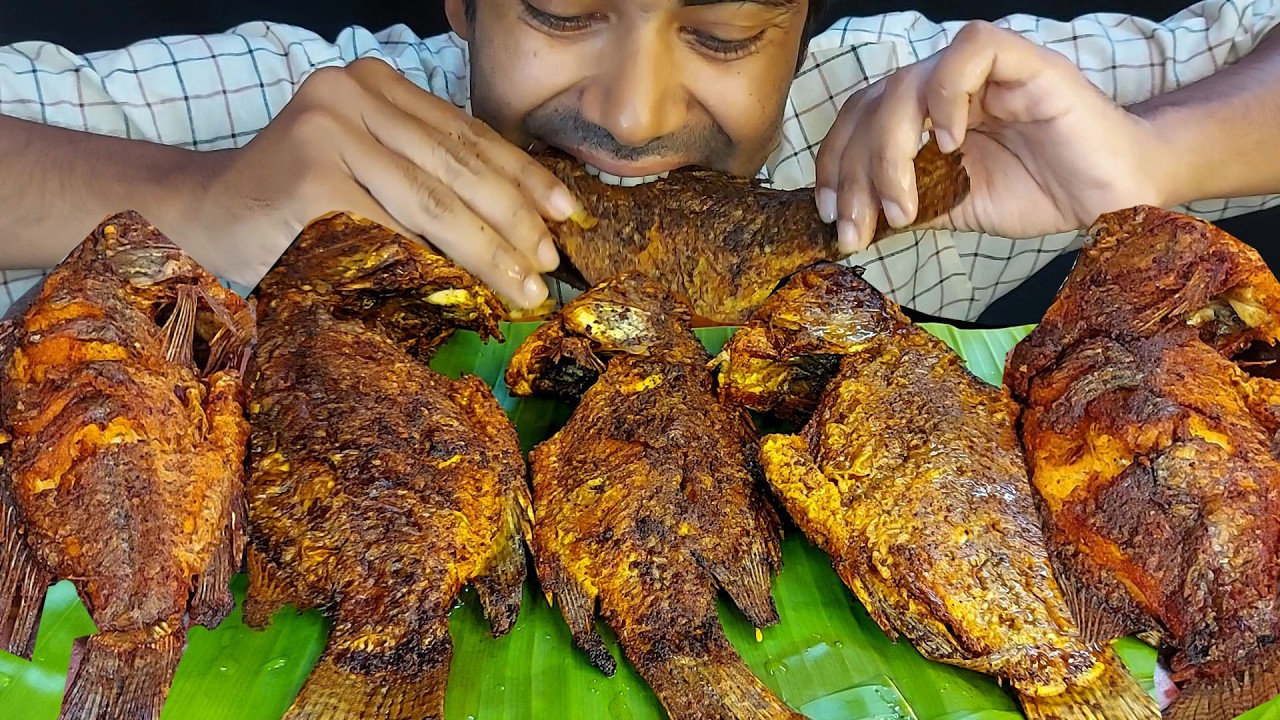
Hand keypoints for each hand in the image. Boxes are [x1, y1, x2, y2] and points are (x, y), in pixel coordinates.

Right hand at [189, 58, 580, 306]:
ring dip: (489, 252)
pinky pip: (394, 235)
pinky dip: (436, 270)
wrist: (200, 222)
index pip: (465, 132)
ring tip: (524, 288)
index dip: (522, 174)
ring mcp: (328, 132)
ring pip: (434, 204)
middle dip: (514, 219)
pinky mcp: (312, 181)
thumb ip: (425, 173)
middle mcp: (350, 94)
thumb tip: (521, 222)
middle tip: (549, 262)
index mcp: (373, 84)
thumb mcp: (366, 168)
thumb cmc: (294, 207)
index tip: (565, 211)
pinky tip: (467, 296)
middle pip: (458, 166)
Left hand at [815, 21, 1172, 253]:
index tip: (832, 217)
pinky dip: (946, 96)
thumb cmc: (1043, 191)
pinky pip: (971, 50)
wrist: (1116, 194)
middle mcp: (947, 85)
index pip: (860, 119)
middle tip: (859, 227)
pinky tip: (950, 144)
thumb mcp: (956, 207)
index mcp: (926, 113)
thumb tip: (853, 225)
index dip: (836, 163)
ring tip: (904, 205)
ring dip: (890, 150)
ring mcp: (984, 71)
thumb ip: (909, 204)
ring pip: (908, 81)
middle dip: (854, 171)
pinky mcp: (1025, 61)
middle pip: (873, 103)